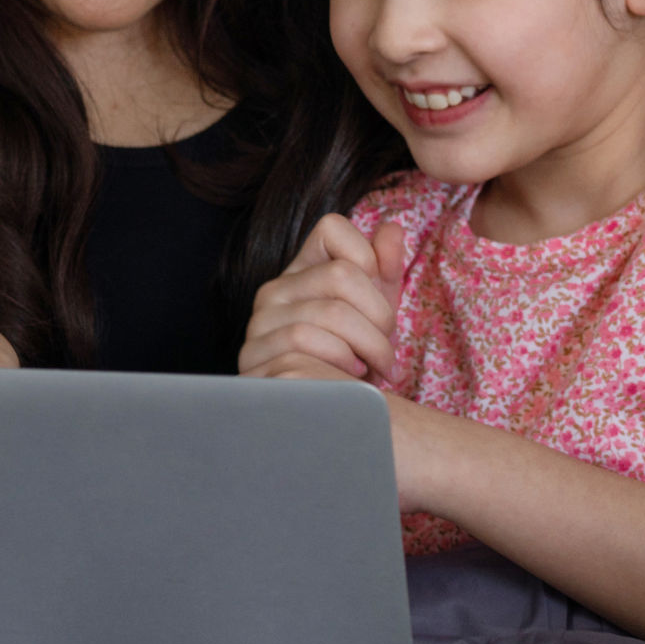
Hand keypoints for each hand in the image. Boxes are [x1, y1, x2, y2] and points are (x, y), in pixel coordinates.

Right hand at [239, 215, 408, 382]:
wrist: (327, 415)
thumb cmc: (355, 360)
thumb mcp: (375, 312)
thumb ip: (386, 269)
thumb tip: (391, 229)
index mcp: (302, 271)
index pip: (332, 228)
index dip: (370, 259)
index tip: (381, 300)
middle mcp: (274, 291)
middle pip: (341, 275)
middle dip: (380, 317)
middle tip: (389, 349)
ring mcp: (259, 324)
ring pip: (327, 314)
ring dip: (368, 347)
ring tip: (376, 370)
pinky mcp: (253, 359)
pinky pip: (304, 347)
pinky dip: (340, 364)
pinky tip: (350, 380)